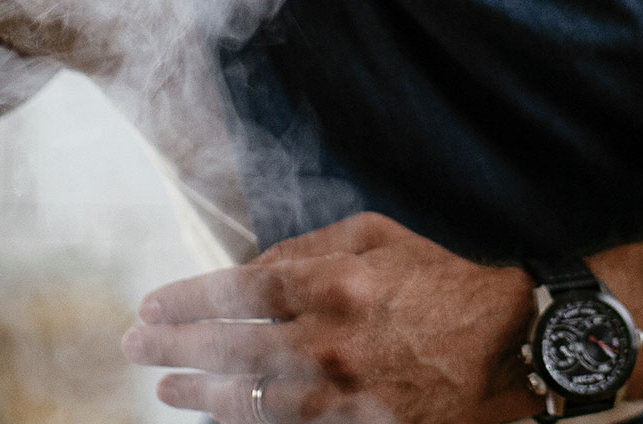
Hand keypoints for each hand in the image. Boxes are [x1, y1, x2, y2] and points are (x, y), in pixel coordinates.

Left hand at [122, 211, 537, 423]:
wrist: (507, 342)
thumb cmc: (440, 279)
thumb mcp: (377, 236)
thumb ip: (309, 248)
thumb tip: (249, 271)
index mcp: (334, 283)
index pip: (237, 291)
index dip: (186, 300)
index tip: (153, 306)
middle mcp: (329, 341)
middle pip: (230, 349)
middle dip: (174, 347)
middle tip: (136, 348)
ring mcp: (342, 393)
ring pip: (249, 401)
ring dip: (199, 395)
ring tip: (167, 390)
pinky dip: (248, 423)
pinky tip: (222, 418)